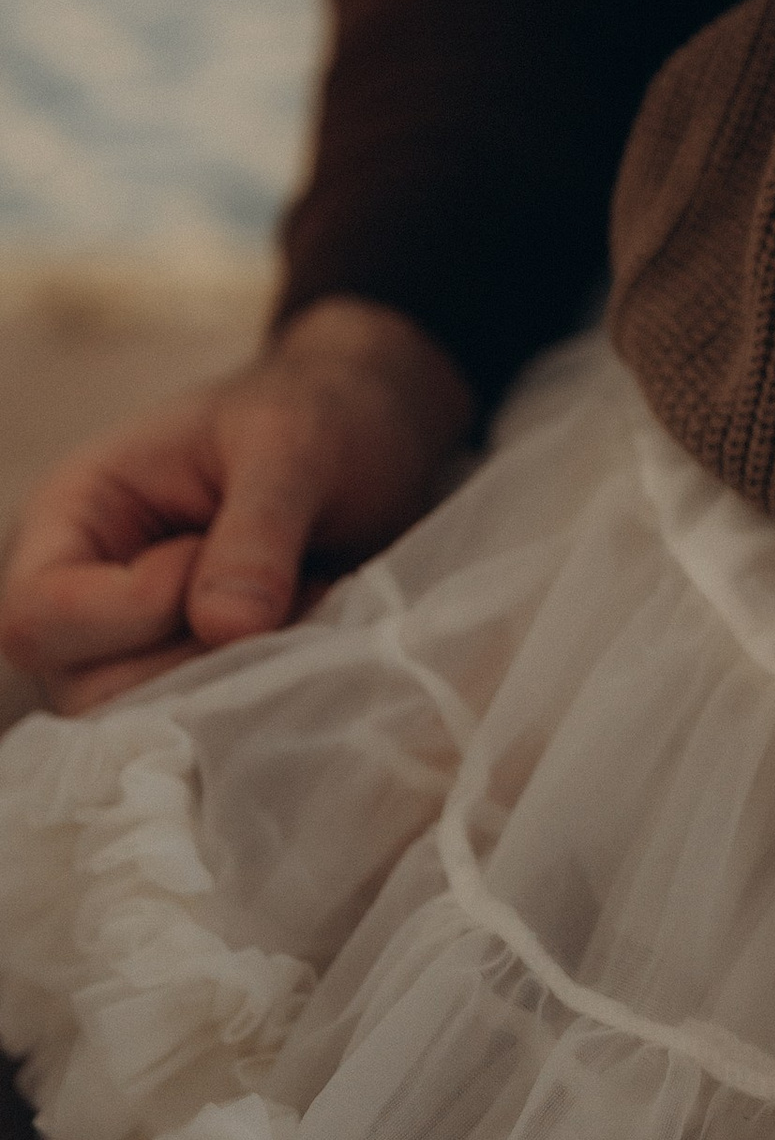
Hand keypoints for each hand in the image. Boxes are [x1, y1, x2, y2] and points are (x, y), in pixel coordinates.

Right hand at [0, 297, 474, 714]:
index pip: (37, 613)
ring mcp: (134, 645)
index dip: (132, 608)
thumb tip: (227, 628)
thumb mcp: (294, 447)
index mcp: (75, 513)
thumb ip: (257, 532)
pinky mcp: (191, 675)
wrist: (373, 431)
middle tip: (284, 586)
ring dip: (235, 678)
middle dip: (195, 654)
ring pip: (145, 720)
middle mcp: (85, 591)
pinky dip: (258, 693)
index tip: (210, 551)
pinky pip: (201, 725)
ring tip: (303, 600)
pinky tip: (308, 631)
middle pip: (83, 689)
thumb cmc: (318, 415)